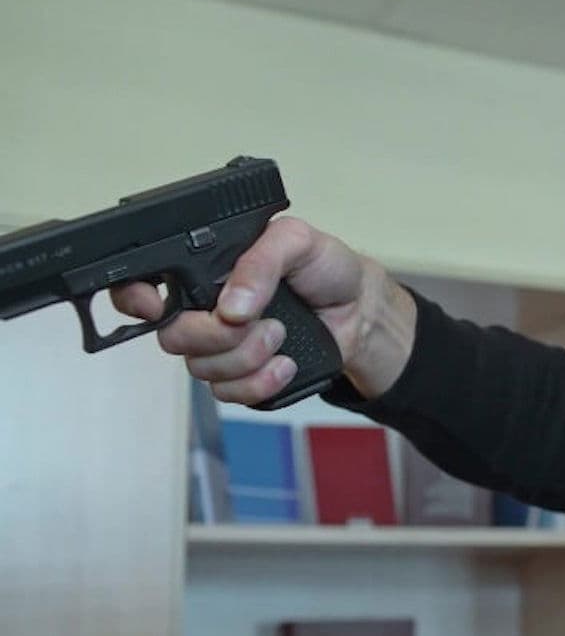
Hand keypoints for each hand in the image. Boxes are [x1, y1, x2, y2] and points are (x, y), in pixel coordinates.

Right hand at [111, 216, 413, 404]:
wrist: (360, 310)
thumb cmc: (326, 268)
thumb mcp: (297, 241)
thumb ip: (261, 260)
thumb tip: (230, 306)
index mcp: (204, 272)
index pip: (141, 286)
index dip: (133, 298)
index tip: (155, 304)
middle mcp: (203, 311)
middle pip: (172, 337)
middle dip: (216, 335)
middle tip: (259, 321)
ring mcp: (221, 349)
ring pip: (201, 370)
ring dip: (246, 358)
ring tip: (281, 335)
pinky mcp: (242, 379)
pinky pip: (229, 394)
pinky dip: (260, 383)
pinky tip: (285, 363)